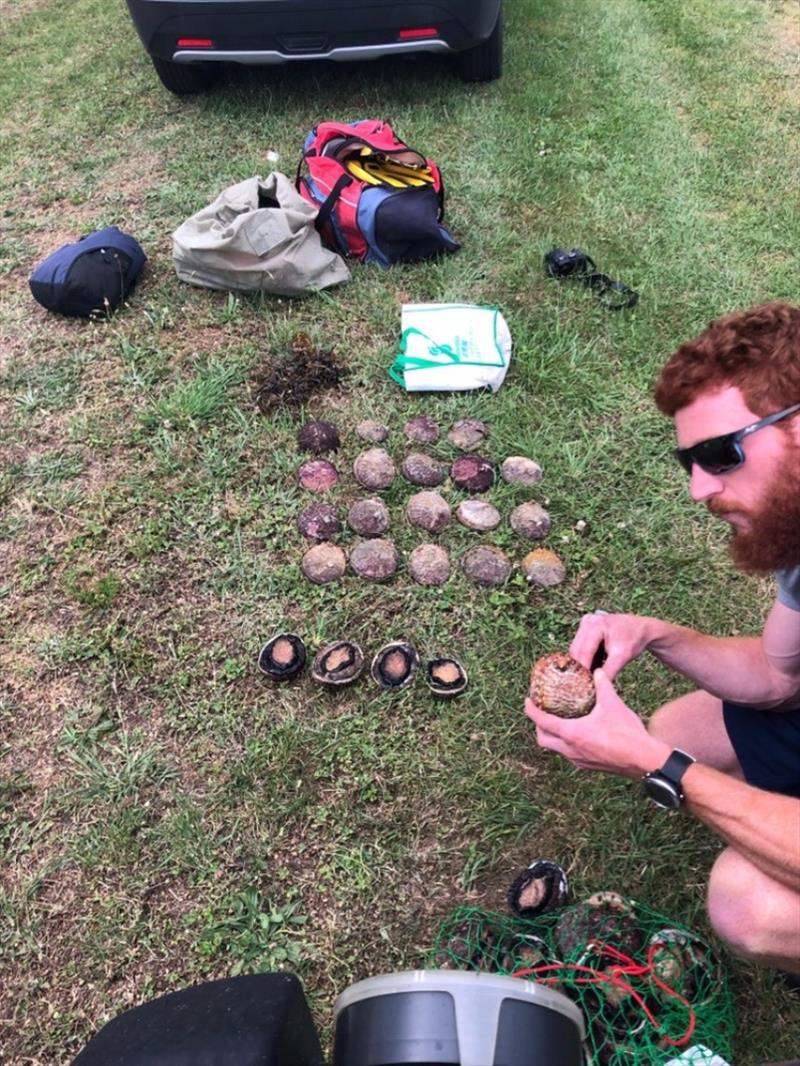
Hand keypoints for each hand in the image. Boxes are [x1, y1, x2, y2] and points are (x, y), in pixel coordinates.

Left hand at [525, 670, 669, 777]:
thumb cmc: (627, 733)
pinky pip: (569, 755)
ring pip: (556, 749)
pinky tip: (578, 733)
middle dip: (539, 725)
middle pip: (543, 739)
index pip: (542, 722)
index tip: (527, 701)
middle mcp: (570, 750)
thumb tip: (596, 671)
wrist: (644, 760)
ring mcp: (579, 761)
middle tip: (543, 712)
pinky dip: (566, 743)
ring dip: (553, 735)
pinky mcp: (588, 766)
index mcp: (571, 733)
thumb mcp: (613, 703)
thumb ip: (602, 685)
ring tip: (559, 721)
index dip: (531, 710)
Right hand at [569, 611, 660, 680]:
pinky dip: (587, 659)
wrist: (642, 629)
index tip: (584, 686)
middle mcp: (587, 622)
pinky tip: (595, 668)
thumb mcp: (623, 656)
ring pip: (577, 651)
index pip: (584, 652)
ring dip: (584, 664)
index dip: (583, 670)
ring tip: (593, 678)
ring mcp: (585, 624)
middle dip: (582, 668)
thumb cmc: (634, 640)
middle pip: (577, 651)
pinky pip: (581, 648)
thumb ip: (609, 670)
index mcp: (595, 625)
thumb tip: (597, 686)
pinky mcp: (586, 629)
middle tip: (587, 685)